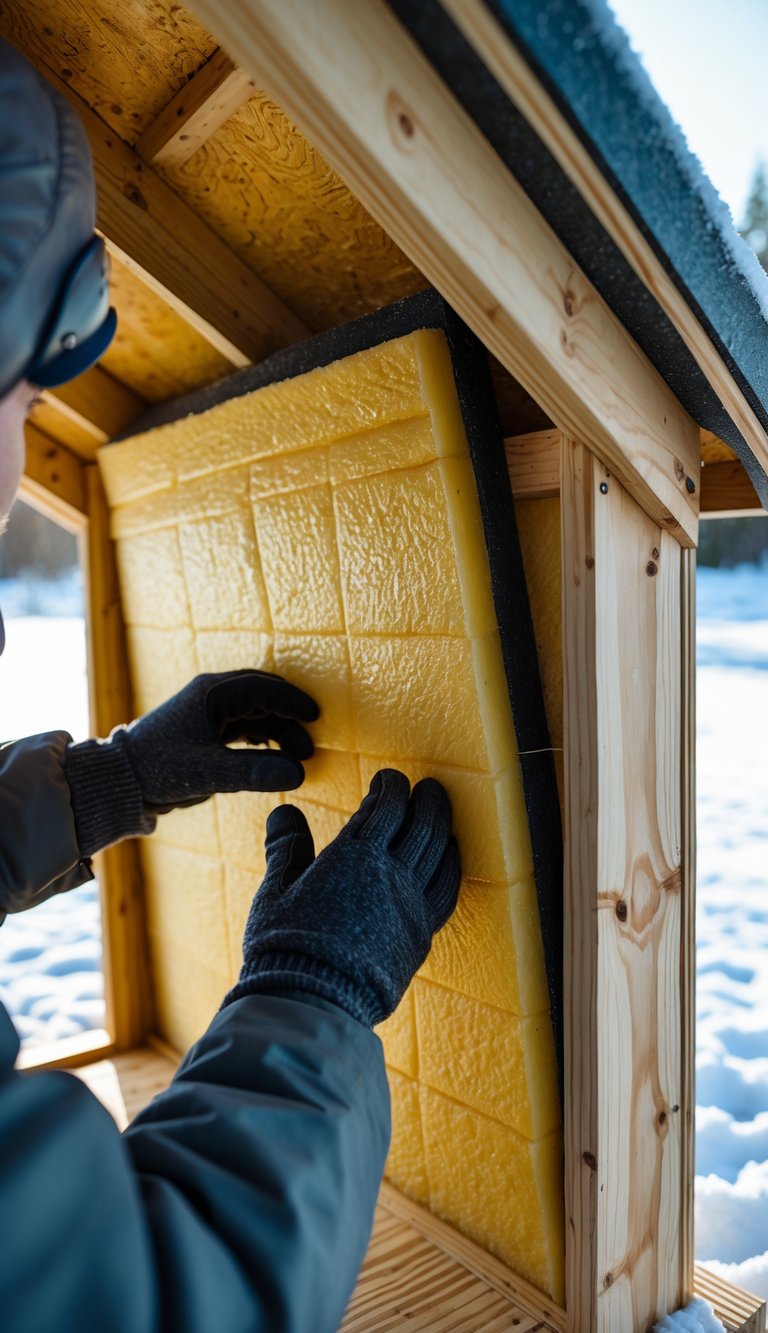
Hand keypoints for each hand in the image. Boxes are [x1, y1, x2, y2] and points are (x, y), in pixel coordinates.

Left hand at [65, 670, 318, 855]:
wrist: (122, 781)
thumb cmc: (160, 769)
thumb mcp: (211, 772)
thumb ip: (256, 772)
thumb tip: (300, 773)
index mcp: (213, 694)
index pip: (263, 688)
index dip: (292, 702)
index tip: (315, 717)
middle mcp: (212, 697)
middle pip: (263, 698)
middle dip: (289, 718)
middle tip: (308, 746)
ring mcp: (209, 713)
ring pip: (255, 714)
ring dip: (278, 731)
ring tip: (296, 757)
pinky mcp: (206, 730)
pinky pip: (244, 727)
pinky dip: (263, 739)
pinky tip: (274, 754)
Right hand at [225, 769, 460, 1026]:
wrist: (312, 1002)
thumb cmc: (285, 947)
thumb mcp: (275, 892)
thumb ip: (285, 848)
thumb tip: (283, 810)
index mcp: (351, 857)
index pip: (383, 808)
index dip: (390, 788)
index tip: (388, 780)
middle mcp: (388, 874)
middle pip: (420, 823)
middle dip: (425, 799)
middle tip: (427, 787)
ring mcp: (409, 904)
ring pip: (438, 852)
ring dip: (443, 825)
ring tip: (441, 812)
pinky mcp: (420, 934)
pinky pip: (446, 890)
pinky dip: (451, 865)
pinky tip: (450, 856)